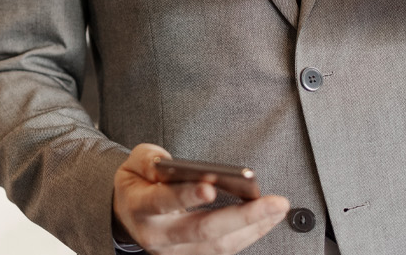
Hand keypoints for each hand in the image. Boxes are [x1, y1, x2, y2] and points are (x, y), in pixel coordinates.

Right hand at [112, 144, 288, 253]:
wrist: (127, 215)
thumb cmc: (137, 184)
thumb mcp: (133, 163)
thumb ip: (149, 160)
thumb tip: (170, 164)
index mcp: (140, 208)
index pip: (163, 202)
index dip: (186, 196)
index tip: (211, 186)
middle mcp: (158, 236)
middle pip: (203, 231)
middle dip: (242, 217)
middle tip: (273, 202)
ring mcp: (176, 252)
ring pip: (219, 246)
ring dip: (254, 227)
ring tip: (278, 208)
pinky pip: (224, 250)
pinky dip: (249, 234)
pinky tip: (268, 219)